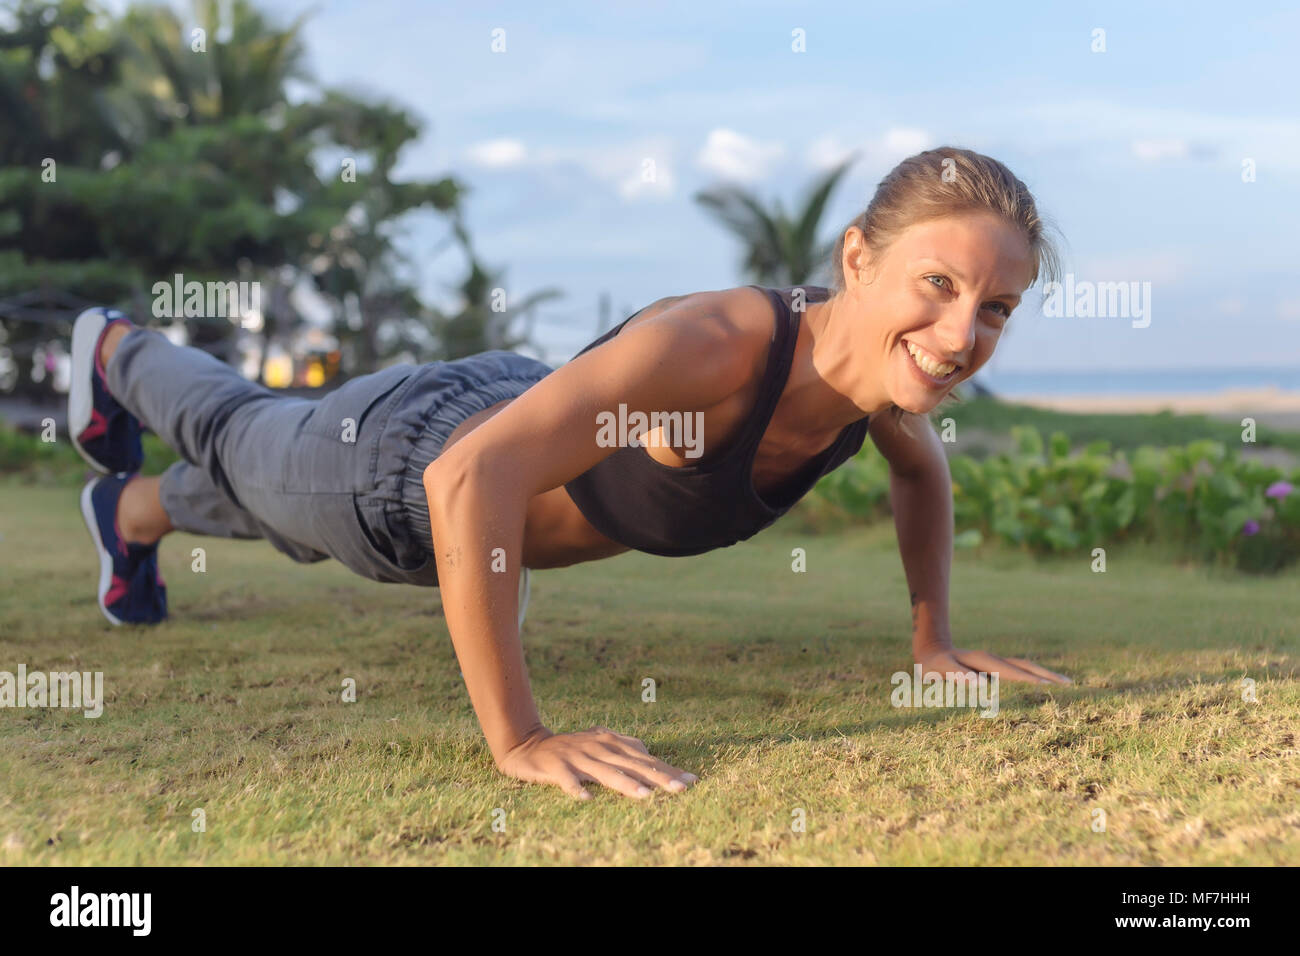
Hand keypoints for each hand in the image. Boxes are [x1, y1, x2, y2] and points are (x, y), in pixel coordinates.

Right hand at [496, 726, 699, 799]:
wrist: (528, 745)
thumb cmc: (571, 748)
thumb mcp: (599, 743)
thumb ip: (624, 748)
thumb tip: (650, 754)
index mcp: (611, 742)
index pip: (645, 758)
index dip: (668, 769)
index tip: (692, 780)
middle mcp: (598, 747)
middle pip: (632, 765)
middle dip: (657, 777)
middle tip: (680, 789)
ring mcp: (577, 756)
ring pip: (605, 772)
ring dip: (626, 784)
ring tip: (646, 797)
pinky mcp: (555, 767)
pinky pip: (567, 780)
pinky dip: (576, 789)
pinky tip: (586, 799)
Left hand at [915, 646, 1071, 684]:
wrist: (930, 650)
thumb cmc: (934, 663)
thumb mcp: (942, 669)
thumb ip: (959, 675)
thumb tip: (982, 685)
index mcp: (984, 661)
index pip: (1012, 672)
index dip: (1030, 678)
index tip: (1048, 684)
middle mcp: (993, 660)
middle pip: (1025, 665)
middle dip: (1046, 674)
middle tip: (1069, 683)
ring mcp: (994, 662)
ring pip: (1023, 666)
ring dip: (1043, 673)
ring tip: (1064, 682)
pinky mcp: (993, 667)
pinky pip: (1017, 670)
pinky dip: (1032, 675)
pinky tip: (1041, 683)